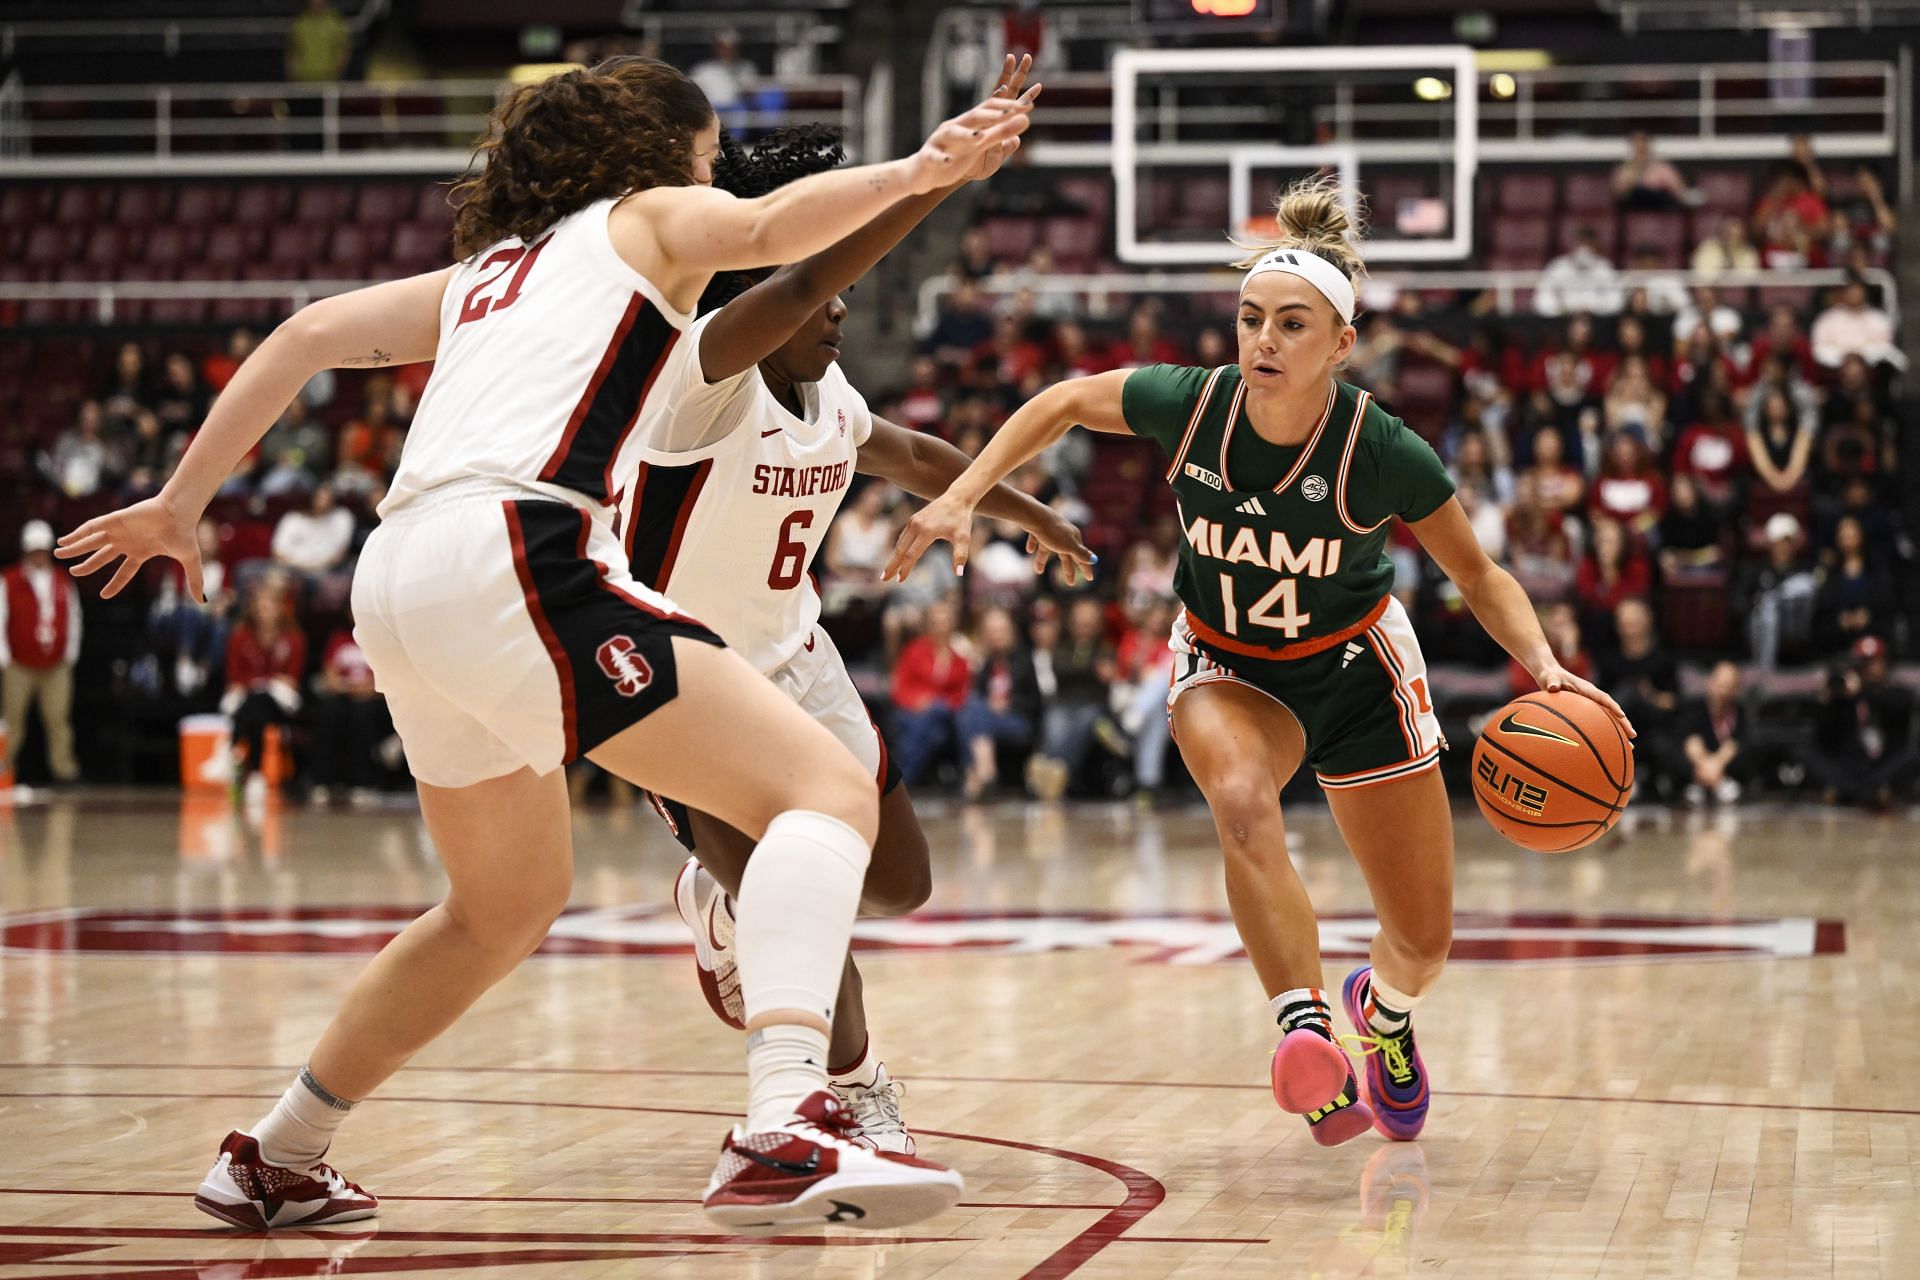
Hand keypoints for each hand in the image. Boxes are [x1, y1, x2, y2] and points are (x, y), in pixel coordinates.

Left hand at [55, 493, 203, 599]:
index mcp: (142, 552)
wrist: (179, 511)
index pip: (125, 571)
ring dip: (74, 549)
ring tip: (57, 554)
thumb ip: (194, 579)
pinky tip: (63, 541)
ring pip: (92, 543)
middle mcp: (127, 542)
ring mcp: (119, 531)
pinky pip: (90, 529)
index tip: (104, 595)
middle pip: (101, 556)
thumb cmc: (184, 533)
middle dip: (87, 565)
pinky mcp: (113, 520)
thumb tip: (202, 601)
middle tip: (73, 572)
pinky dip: (76, 535)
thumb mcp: (190, 560)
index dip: (115, 583)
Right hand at [884, 493, 976, 580]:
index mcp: (926, 532)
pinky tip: (899, 555)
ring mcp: (913, 521)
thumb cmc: (961, 519)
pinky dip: (899, 547)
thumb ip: (960, 556)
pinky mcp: (914, 518)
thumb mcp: (964, 538)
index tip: (900, 581)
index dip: (905, 568)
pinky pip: (903, 536)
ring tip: (889, 570)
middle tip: (883, 579)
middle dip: (892, 565)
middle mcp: (916, 526)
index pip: (912, 555)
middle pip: (900, 550)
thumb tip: (958, 573)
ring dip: (894, 557)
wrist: (957, 497)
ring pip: (900, 543)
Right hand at [906, 74, 1037, 194]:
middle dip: (993, 114)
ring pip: (953, 133)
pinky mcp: (929, 157)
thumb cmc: (955, 157)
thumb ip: (1001, 133)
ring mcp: (940, 140)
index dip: (1008, 106)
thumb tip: (1025, 120)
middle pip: (974, 116)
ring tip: (979, 138)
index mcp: (969, 123)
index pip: (990, 108)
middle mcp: (955, 126)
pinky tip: (948, 162)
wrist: (924, 172)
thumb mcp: (981, 146)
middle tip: (1010, 112)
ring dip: (966, 134)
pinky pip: (934, 157)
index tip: (1029, 105)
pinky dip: (941, 158)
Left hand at [1023, 510, 1095, 584]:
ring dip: (1043, 559)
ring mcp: (1050, 530)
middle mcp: (1063, 533)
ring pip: (1048, 548)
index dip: (1086, 568)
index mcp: (1073, 537)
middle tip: (1071, 584)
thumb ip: (1080, 553)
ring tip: (1038, 571)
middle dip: (1067, 569)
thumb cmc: (1052, 532)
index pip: (1081, 556)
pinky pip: (1036, 538)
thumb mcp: (1068, 546)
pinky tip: (1029, 550)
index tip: (1090, 579)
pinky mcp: (1037, 527)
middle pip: (1066, 555)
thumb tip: (1094, 559)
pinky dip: (1034, 544)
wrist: (1034, 516)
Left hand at [1535, 663, 1636, 738]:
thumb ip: (1552, 681)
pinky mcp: (1588, 710)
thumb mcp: (1549, 677)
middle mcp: (1593, 697)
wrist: (1550, 674)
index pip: (1603, 698)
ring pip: (1610, 718)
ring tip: (1630, 747)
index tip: (1621, 716)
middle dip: (1623, 723)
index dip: (1612, 706)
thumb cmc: (1550, 676)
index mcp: (1586, 689)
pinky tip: (1611, 746)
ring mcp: (1592, 704)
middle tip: (1633, 736)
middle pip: (1612, 710)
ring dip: (1620, 731)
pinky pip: (1601, 722)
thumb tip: (1552, 687)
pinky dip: (1608, 732)